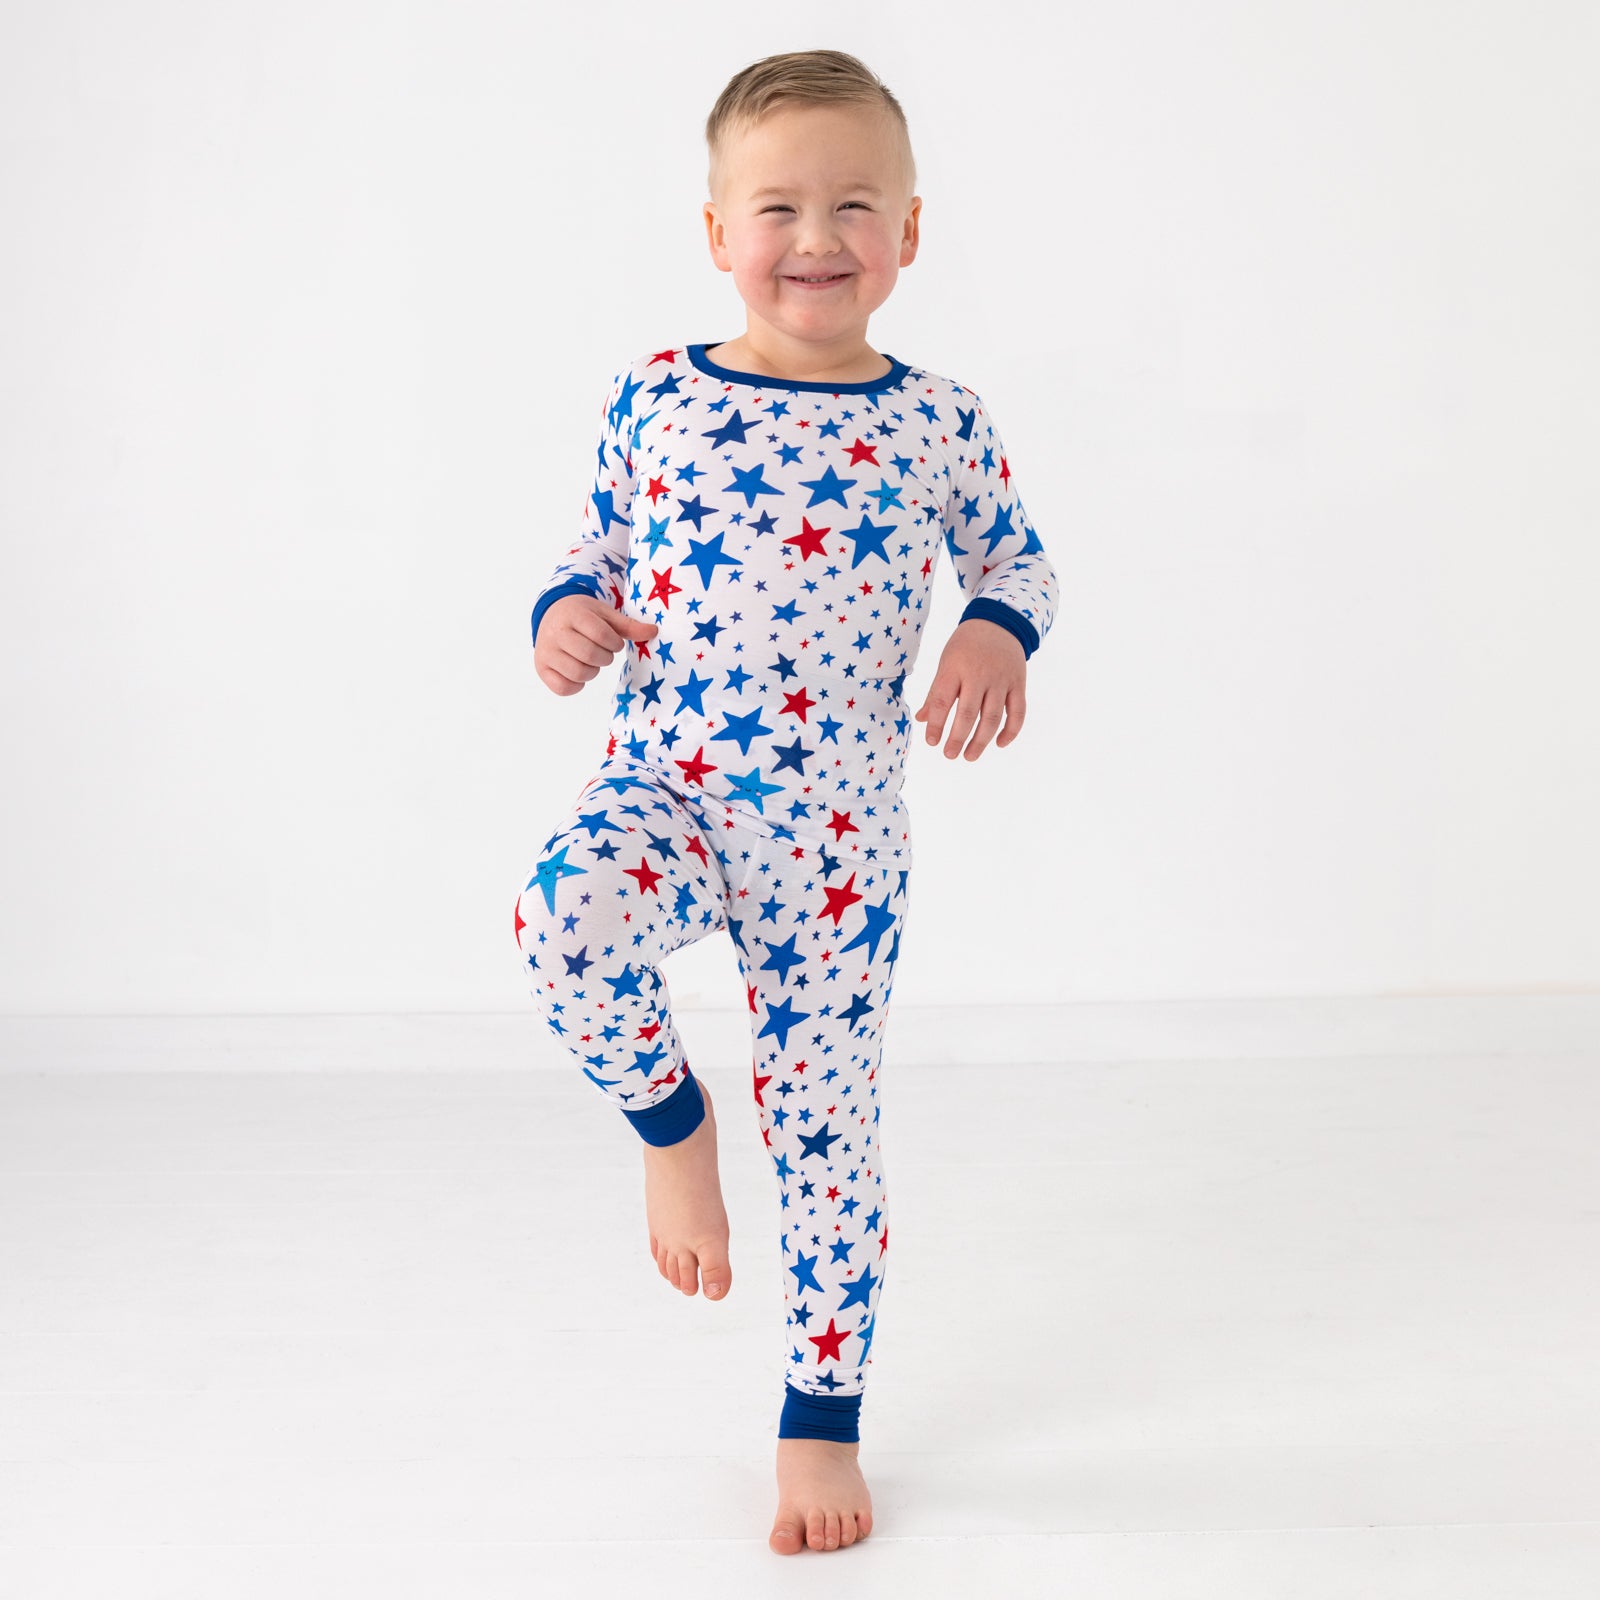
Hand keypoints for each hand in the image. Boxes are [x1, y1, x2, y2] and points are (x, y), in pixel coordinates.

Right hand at [535, 594, 657, 696]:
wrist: (551, 614)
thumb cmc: (583, 615)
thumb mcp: (605, 614)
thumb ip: (628, 625)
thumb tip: (654, 632)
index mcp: (573, 614)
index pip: (601, 635)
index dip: (614, 643)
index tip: (614, 642)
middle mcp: (555, 633)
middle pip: (590, 655)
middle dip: (605, 657)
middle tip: (602, 652)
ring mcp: (545, 651)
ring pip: (578, 673)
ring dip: (592, 671)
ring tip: (590, 660)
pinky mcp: (541, 668)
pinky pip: (563, 688)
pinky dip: (576, 685)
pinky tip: (578, 671)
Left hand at [913, 618, 1026, 759]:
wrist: (999, 622)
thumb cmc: (966, 646)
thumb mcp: (946, 662)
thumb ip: (936, 692)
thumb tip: (923, 720)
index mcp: (955, 667)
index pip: (942, 701)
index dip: (936, 724)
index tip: (931, 742)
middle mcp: (979, 674)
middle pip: (968, 713)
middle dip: (958, 738)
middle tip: (949, 755)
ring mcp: (1001, 679)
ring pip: (993, 716)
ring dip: (981, 741)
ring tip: (969, 756)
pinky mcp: (1019, 683)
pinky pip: (1018, 712)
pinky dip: (1011, 731)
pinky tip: (999, 744)